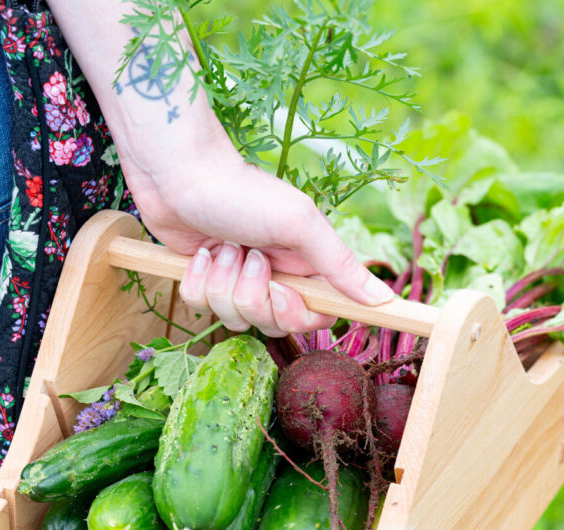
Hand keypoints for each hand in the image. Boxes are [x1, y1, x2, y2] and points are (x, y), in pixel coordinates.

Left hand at [120, 147, 395, 336]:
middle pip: (271, 323)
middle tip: (248, 255)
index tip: (281, 291)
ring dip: (222, 283)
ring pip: (232, 318)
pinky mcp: (203, 280)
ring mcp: (236, 280)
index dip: (296, 314)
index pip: (316, 317)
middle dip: (253, 295)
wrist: (180, 172)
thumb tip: (383, 299)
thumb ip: (340, 265)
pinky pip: (199, 307)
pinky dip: (195, 279)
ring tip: (221, 246)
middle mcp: (274, 276)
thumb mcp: (300, 224)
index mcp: (304, 264)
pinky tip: (198, 252)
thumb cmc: (243, 191)